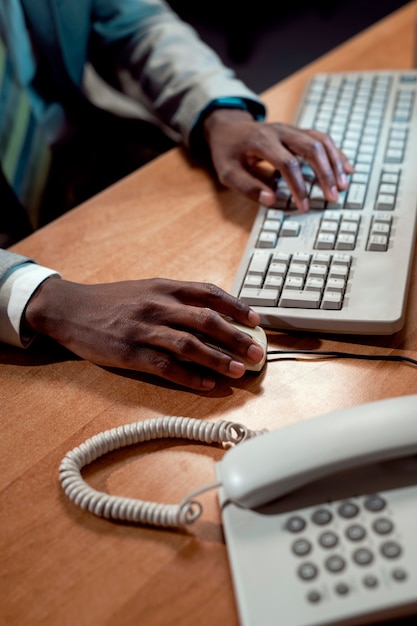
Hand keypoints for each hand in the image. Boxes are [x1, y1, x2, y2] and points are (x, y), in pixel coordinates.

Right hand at [24, 276, 264, 390]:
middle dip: (236, 337)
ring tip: (238, 371)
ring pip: (190, 345)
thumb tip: (212, 314)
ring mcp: (144, 330)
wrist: (71, 309)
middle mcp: (158, 306)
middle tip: (256, 352)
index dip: (236, 306)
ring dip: (218, 360)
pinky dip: (190, 377)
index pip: (209, 293)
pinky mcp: (131, 353)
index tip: (255, 319)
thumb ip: (176, 299)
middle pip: (206, 321)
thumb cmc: (112, 301)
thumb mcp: (146, 290)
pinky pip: (167, 367)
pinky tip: (206, 384)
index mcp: (165, 288)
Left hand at [203, 109, 352, 211]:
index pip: (287, 164)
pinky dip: (335, 153)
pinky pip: (322, 139)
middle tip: (332, 196)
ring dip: (335, 163)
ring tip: (343, 184)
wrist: (228, 127)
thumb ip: (247, 187)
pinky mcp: (298, 132)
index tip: (303, 205)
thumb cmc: (228, 151)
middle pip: (311, 148)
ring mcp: (291, 129)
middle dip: (325, 174)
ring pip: (320, 141)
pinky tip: (346, 168)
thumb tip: (271, 201)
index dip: (298, 186)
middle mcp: (281, 131)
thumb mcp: (227, 172)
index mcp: (262, 141)